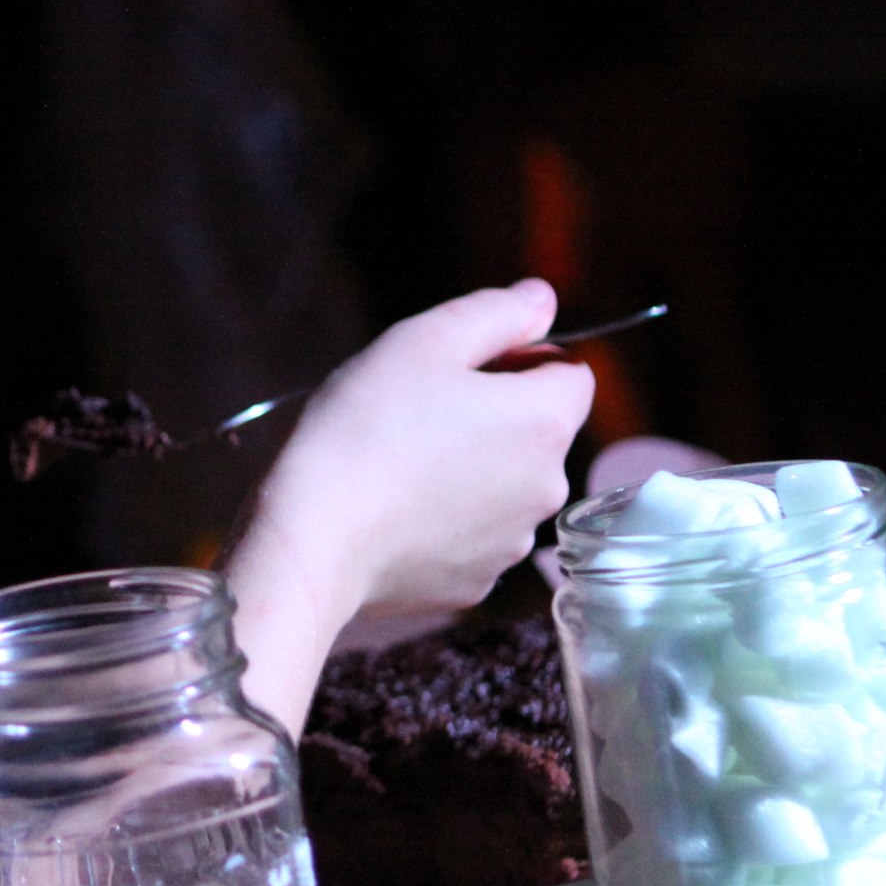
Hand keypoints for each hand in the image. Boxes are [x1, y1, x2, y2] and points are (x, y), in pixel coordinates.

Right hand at [228, 280, 592, 728]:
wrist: (315, 536)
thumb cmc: (365, 426)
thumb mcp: (424, 340)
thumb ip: (497, 313)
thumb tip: (543, 301)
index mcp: (546, 419)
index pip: (570, 373)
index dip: (520, 360)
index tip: (462, 370)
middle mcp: (549, 486)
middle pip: (539, 433)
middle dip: (495, 418)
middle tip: (419, 414)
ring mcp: (513, 543)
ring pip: (506, 487)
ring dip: (473, 470)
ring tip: (402, 466)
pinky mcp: (475, 584)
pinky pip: (473, 536)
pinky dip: (447, 522)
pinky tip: (396, 513)